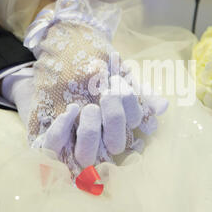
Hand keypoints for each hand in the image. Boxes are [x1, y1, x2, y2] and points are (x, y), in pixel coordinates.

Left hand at [17, 0, 166, 176]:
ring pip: (86, 156)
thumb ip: (139, 91)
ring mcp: (73, 144)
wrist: (58, 55)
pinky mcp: (49, 140)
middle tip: (108, 92)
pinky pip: (54, 147)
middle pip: (114, 146)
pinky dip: (63, 131)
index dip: (133, 112)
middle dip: (114, 118)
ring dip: (91, 131)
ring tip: (89, 107)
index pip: (134, 134)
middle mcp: (98, 141)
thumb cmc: (92, 69)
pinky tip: (70, 111)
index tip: (123, 86)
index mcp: (117, 127)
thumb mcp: (118, 75)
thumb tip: (162, 108)